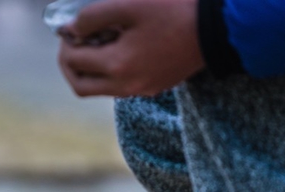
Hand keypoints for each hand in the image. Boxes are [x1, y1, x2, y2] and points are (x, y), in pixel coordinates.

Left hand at [57, 0, 203, 96]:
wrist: (218, 28)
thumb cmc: (173, 11)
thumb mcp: (128, 4)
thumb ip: (93, 17)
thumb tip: (71, 29)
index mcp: (117, 66)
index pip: (73, 61)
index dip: (66, 41)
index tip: (71, 25)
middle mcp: (126, 86)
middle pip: (81, 86)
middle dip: (70, 63)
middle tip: (74, 41)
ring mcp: (141, 89)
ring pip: (100, 88)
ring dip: (91, 68)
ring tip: (99, 40)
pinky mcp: (155, 87)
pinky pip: (121, 86)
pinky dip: (111, 70)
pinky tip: (121, 46)